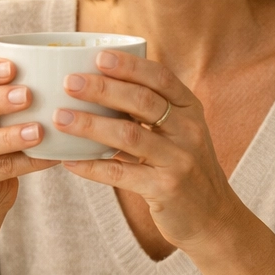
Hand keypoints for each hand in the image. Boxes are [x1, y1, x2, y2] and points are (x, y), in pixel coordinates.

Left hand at [53, 49, 239, 252]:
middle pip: (142, 101)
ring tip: (60, 118)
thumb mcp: (179, 134)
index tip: (97, 56)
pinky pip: (121, 173)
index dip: (129, 66)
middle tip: (69, 82)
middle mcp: (189, 131)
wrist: (214, 218)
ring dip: (90, 125)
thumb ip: (150, 112)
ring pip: (129, 135)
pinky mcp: (166, 189)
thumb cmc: (185, 169)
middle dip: (103, 89)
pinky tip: (68, 161)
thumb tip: (98, 86)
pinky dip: (92, 167)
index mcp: (190, 110)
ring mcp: (179, 160)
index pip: (160, 78)